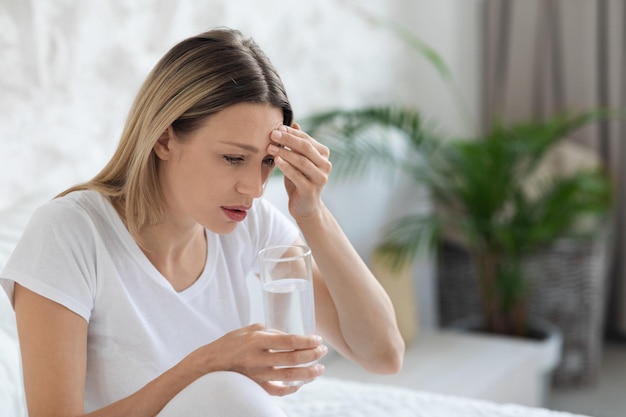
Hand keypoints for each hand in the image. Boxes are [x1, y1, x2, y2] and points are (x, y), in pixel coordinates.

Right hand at [188, 323, 326, 395]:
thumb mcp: (247, 329)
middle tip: (322, 351)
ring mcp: (257, 375)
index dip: (307, 341)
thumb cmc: (228, 344)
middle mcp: (258, 358)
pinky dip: (293, 388)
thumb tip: (288, 334)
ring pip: (290, 377)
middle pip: (293, 359)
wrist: (207, 365)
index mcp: (257, 340)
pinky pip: (279, 391)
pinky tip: (302, 383)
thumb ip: (268, 330)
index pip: (289, 341)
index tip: (318, 339)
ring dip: (309, 373)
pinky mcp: (256, 387)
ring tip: (320, 369)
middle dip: (312, 355)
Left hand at [268, 123, 331, 218]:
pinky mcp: (311, 189)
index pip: (307, 139)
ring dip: (284, 152)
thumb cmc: (300, 180)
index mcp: (324, 155)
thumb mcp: (299, 160)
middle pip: (306, 148)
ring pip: (301, 161)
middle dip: (288, 139)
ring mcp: (320, 178)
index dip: (291, 133)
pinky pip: (297, 175)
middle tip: (272, 134)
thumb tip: (294, 124)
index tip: (277, 128)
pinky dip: (286, 167)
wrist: (305, 206)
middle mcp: (326, 165)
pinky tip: (276, 160)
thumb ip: (298, 144)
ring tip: (270, 147)